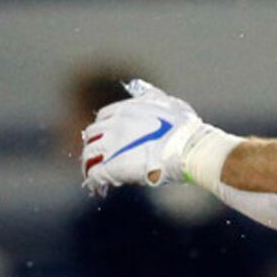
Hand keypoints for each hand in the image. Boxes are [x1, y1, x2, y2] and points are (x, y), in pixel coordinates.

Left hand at [80, 79, 204, 194]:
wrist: (189, 149)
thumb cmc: (184, 127)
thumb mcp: (167, 102)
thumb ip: (150, 94)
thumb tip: (140, 87)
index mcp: (124, 110)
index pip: (103, 118)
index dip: (105, 129)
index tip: (109, 139)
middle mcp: (113, 126)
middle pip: (92, 135)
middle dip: (93, 145)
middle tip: (99, 157)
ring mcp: (110, 147)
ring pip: (88, 155)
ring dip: (89, 165)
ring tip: (95, 177)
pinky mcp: (112, 167)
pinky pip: (95, 175)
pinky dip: (94, 181)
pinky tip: (99, 188)